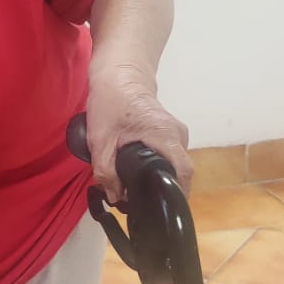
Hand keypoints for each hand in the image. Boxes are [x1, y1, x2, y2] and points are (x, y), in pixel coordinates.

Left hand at [86, 64, 192, 200]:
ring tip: (134, 195)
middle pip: (177, 172)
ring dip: (155, 179)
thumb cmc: (111, 100)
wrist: (118, 71)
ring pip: (171, 165)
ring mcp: (175, 133)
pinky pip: (166, 157)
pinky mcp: (168, 133)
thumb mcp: (100, 139)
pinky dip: (154, 168)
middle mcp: (178, 135)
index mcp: (166, 136)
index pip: (183, 172)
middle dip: (160, 190)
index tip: (161, 211)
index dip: (176, 195)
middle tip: (138, 207)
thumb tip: (115, 197)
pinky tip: (136, 178)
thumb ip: (106, 171)